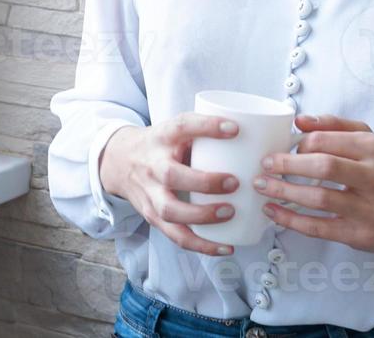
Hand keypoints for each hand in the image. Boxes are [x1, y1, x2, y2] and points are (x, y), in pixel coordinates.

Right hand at [99, 113, 245, 255]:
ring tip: (230, 213)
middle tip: (234, 182)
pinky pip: (176, 235)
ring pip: (170, 211)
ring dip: (201, 216)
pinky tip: (225, 247)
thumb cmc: (161, 146)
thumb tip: (254, 143)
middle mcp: (152, 165)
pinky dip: (201, 245)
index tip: (234, 128)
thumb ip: (203, 136)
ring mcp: (149, 193)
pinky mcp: (152, 216)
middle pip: (171, 175)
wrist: (119, 161)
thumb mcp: (174, 131)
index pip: (181, 126)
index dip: (207, 126)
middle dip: (204, 182)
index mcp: (162, 137)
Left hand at [251, 113, 373, 257]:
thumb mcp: (366, 140)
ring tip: (262, 186)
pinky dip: (291, 220)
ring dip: (284, 192)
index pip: (328, 140)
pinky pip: (319, 227)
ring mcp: (368, 209)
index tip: (284, 147)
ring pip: (319, 199)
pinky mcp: (359, 234)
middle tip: (265, 165)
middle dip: (288, 165)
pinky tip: (273, 211)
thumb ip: (333, 125)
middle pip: (324, 167)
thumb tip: (299, 120)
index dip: (300, 144)